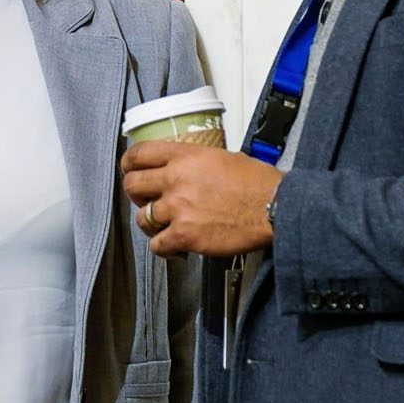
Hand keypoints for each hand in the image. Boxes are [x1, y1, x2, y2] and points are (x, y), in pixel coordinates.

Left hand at [120, 141, 282, 257]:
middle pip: (132, 185)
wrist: (274, 207)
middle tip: (145, 200)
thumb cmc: (257, 184)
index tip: (129, 170)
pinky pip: (157, 245)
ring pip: (142, 218)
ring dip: (151, 224)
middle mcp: (176, 179)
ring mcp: (178, 208)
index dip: (129, 163)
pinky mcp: (185, 235)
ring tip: (165, 226)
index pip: (140, 154)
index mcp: (185, 156)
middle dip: (136, 194)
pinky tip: (175, 246)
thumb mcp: (223, 157)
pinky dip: (164, 248)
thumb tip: (188, 169)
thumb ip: (197, 162)